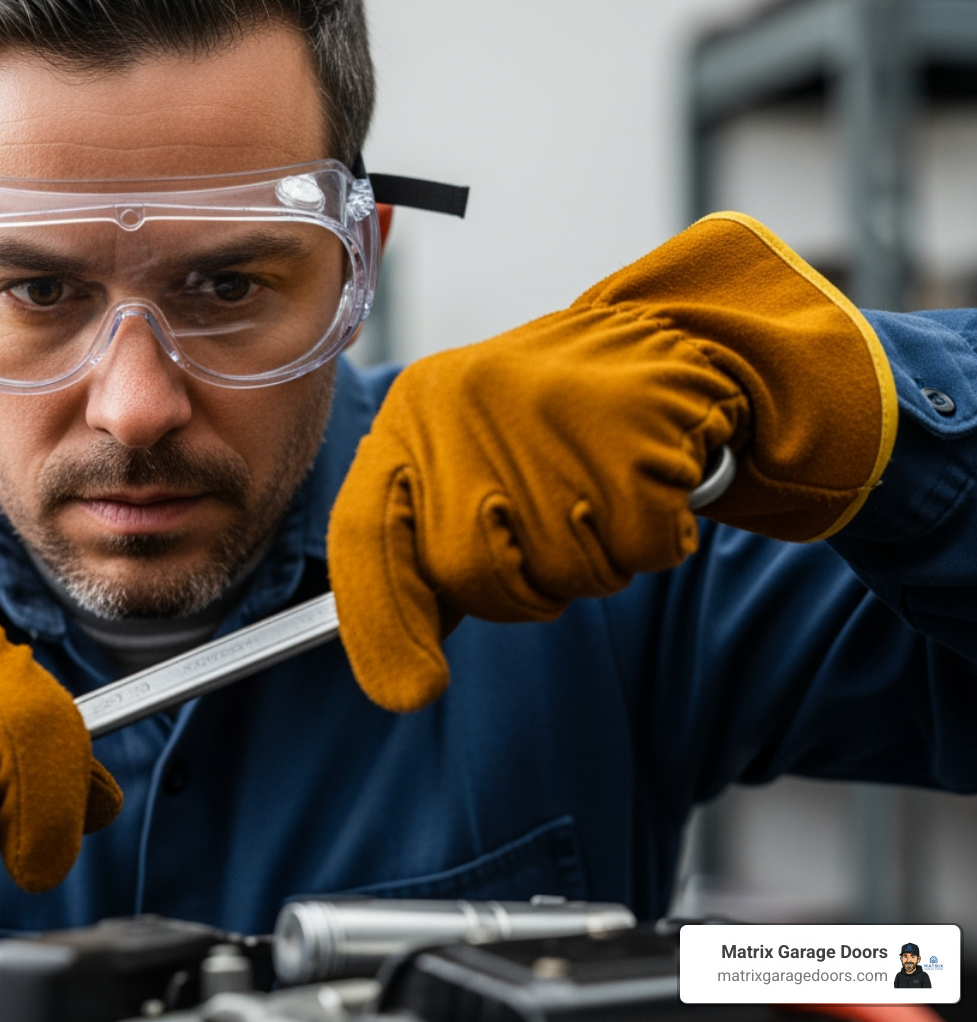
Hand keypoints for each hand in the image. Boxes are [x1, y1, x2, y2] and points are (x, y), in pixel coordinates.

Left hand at [329, 212, 896, 710]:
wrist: (670, 344)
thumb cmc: (553, 428)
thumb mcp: (466, 466)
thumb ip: (423, 552)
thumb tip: (398, 672)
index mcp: (412, 414)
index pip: (366, 533)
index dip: (382, 624)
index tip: (412, 691)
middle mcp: (464, 406)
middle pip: (467, 571)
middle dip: (516, 589)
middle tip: (550, 538)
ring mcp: (547, 414)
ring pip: (557, 569)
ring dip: (590, 564)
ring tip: (598, 495)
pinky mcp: (631, 429)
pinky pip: (636, 548)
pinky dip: (650, 540)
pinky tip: (646, 484)